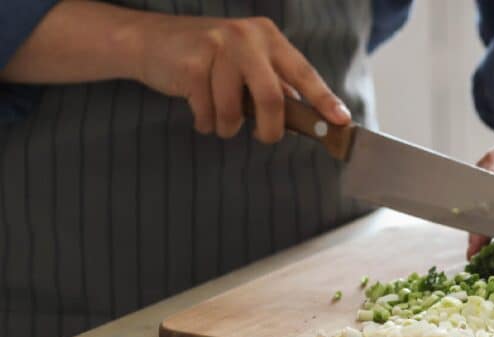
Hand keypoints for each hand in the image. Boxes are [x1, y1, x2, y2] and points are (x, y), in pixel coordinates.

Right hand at [134, 14, 348, 142]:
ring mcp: (218, 47)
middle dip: (271, 129)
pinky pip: (208, 112)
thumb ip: (273, 84)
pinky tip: (197, 106)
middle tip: (266, 138)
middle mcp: (246, 36)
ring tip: (219, 119)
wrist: (148, 41)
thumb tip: (306, 117)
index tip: (342, 120)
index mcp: (267, 36)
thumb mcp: (245, 63)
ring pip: (235, 111)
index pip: (304, 72)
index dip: (324, 99)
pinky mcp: (192, 64)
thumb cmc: (204, 58)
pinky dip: (205, 121)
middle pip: (273, 98)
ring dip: (228, 127)